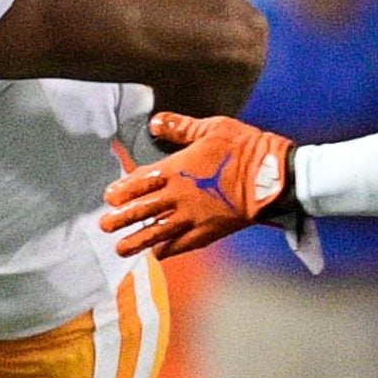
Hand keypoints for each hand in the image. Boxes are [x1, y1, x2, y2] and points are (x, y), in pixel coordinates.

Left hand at [98, 113, 296, 258]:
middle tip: (104, 226)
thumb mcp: (211, 128)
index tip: (110, 197)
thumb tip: (155, 122)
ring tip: (121, 248)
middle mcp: (179, 196)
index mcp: (176, 170)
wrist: (272, 177)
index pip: (140, 182)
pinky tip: (158, 254)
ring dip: (137, 240)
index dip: (123, 191)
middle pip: (142, 210)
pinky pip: (183, 244)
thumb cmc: (245, 148)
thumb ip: (180, 127)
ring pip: (157, 232)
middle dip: (121, 219)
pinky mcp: (209, 232)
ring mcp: (193, 217)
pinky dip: (168, 250)